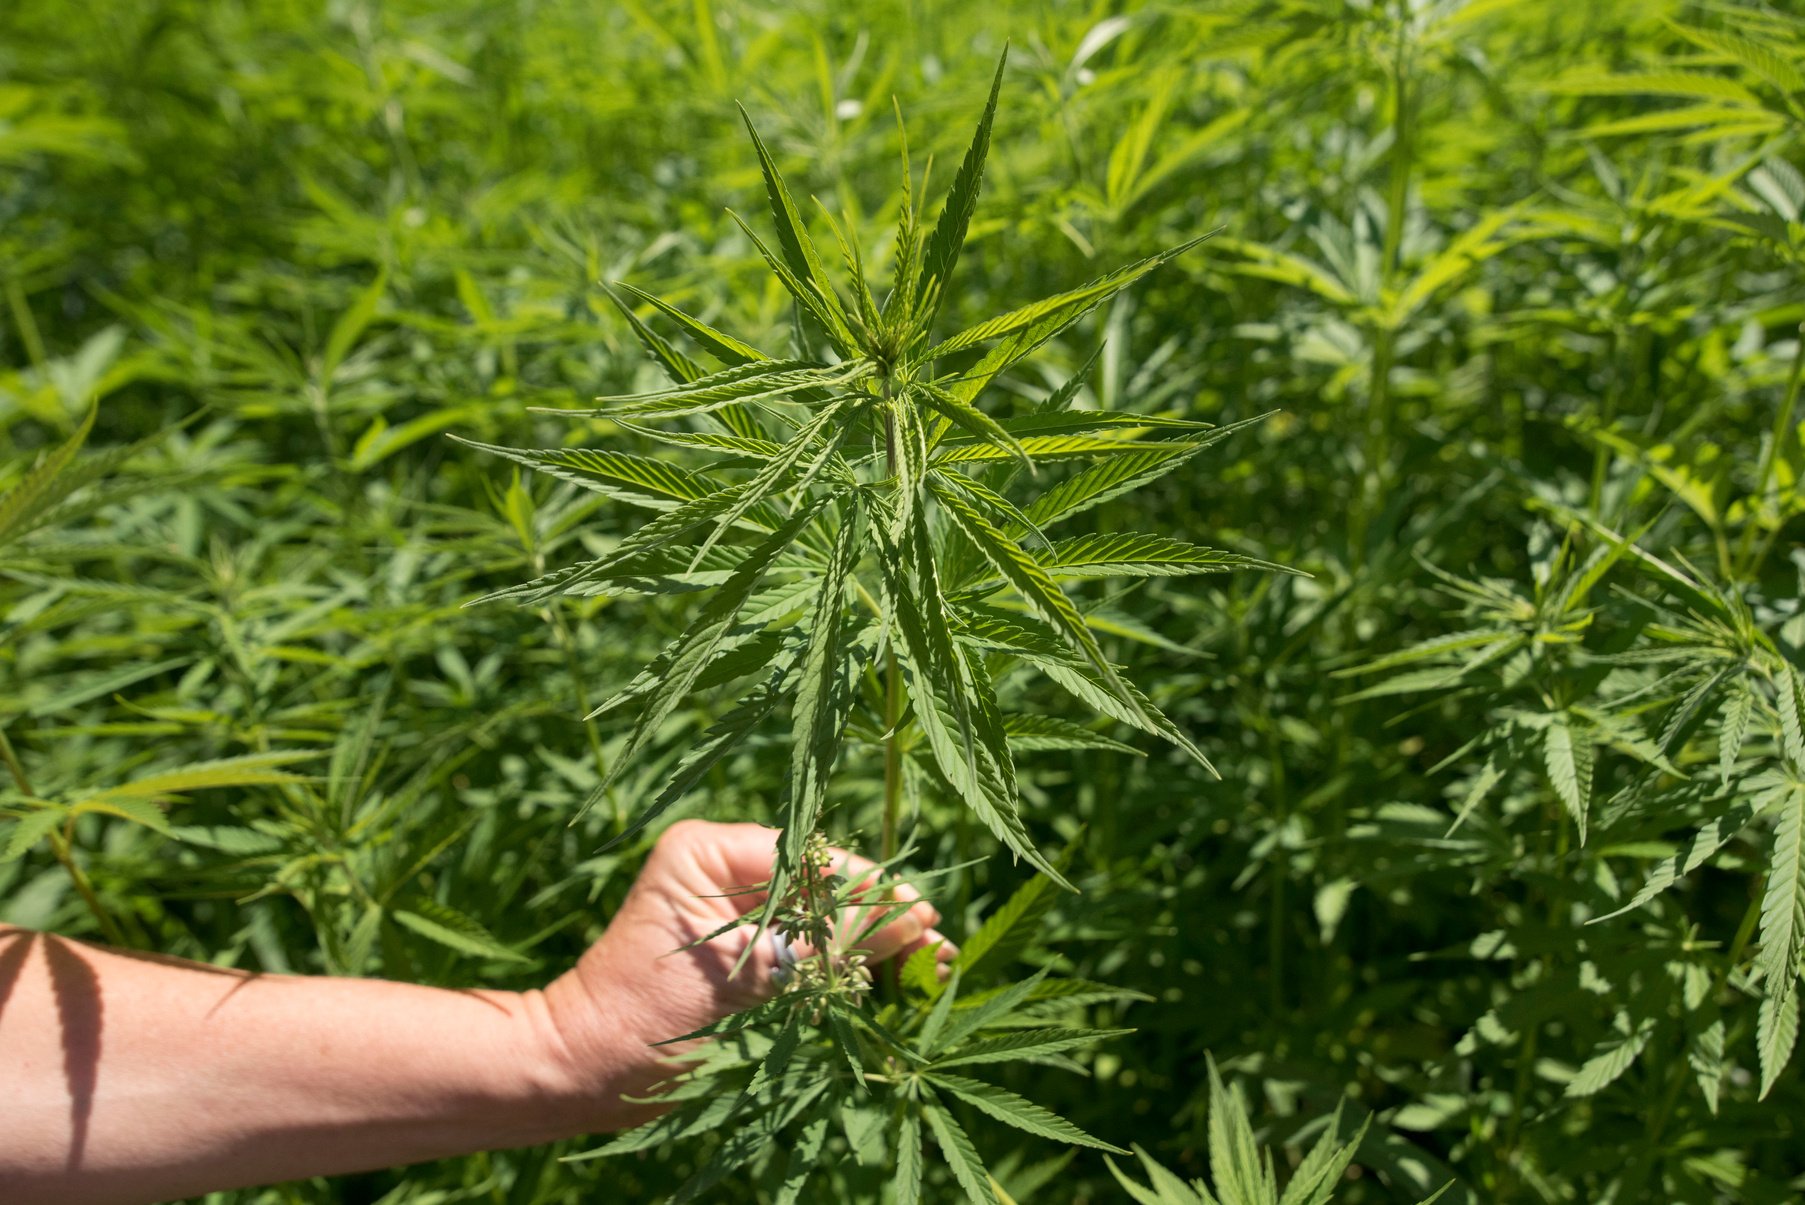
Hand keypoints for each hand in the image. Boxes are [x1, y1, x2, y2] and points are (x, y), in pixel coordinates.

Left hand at [539, 820, 953, 1130]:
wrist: (583, 1074)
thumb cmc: (650, 1021)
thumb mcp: (751, 978)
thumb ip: (829, 944)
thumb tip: (910, 918)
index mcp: (708, 852)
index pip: (810, 858)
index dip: (870, 891)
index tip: (919, 917)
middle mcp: (720, 869)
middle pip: (821, 886)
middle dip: (880, 921)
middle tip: (937, 948)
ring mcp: (730, 910)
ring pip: (820, 919)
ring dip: (872, 946)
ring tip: (931, 967)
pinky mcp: (739, 951)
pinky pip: (804, 949)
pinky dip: (845, 968)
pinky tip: (893, 981)